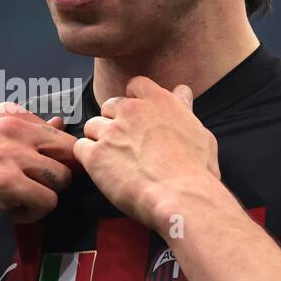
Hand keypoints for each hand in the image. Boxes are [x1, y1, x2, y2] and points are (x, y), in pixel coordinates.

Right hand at [0, 102, 79, 232]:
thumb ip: (25, 131)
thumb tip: (61, 123)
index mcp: (10, 113)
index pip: (60, 134)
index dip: (52, 160)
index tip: (26, 172)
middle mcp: (14, 127)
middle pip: (69, 152)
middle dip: (57, 176)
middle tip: (31, 188)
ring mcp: (12, 154)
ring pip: (63, 178)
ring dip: (44, 196)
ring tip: (17, 200)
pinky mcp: (9, 183)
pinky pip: (49, 201)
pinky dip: (33, 213)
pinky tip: (10, 211)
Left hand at [73, 77, 219, 229]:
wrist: (181, 195)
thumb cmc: (196, 171)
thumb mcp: (200, 132)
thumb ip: (184, 109)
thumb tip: (182, 92)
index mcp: (158, 101)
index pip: (135, 85)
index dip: (133, 100)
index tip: (136, 116)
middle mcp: (132, 111)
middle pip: (110, 106)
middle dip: (114, 122)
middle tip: (125, 144)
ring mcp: (111, 132)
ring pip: (92, 126)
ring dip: (99, 140)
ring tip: (114, 161)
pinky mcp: (95, 155)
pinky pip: (80, 148)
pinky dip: (88, 158)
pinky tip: (102, 171)